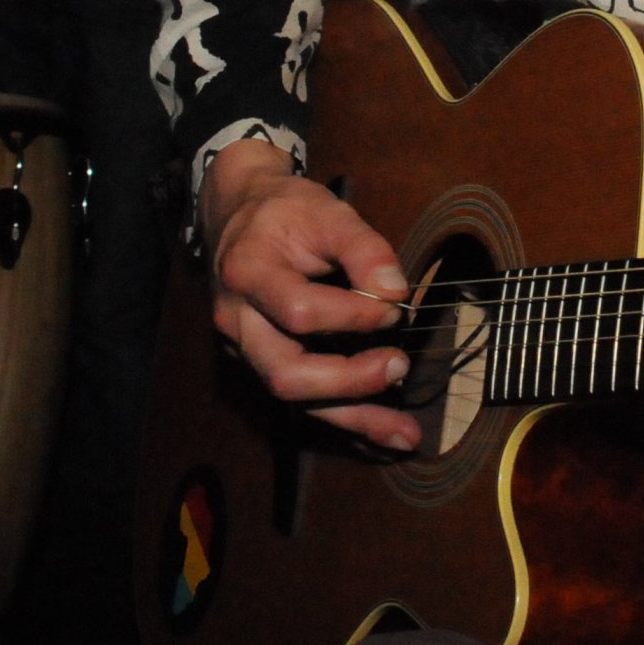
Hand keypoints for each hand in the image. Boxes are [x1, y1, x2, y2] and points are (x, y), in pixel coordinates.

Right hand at [204, 139, 417, 449]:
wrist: (239, 215)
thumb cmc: (286, 212)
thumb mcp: (326, 211)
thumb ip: (363, 247)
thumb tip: (396, 290)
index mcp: (248, 274)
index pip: (299, 311)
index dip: (352, 315)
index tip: (394, 305)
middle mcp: (238, 321)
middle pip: (285, 373)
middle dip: (348, 380)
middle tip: (399, 366)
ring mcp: (246, 350)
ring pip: (295, 399)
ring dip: (354, 418)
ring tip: (405, 433)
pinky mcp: (263, 364)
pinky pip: (304, 400)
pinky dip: (346, 418)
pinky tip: (385, 431)